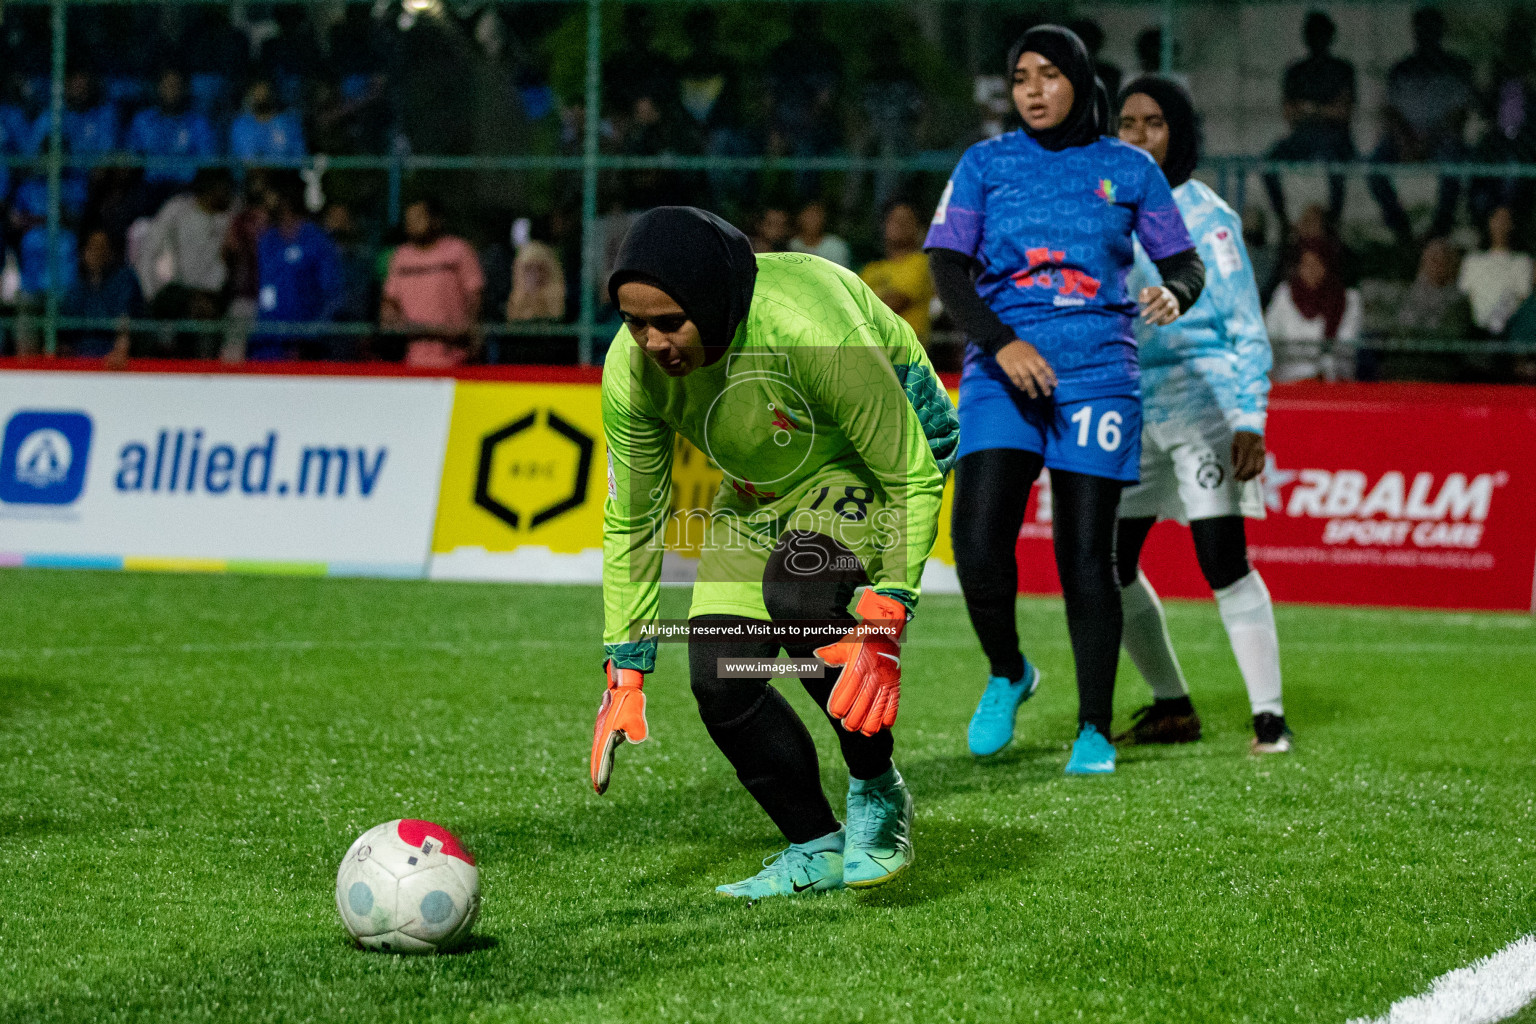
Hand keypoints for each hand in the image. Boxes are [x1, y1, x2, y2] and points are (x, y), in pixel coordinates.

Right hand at [590, 661, 647, 794]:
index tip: (600, 788)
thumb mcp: (634, 714)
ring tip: (602, 783)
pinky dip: (606, 758)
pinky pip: (605, 748)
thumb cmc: (629, 701)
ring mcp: (603, 732)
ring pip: (601, 754)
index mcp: (606, 734)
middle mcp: (602, 735)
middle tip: (599, 791)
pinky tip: (609, 764)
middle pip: (599, 759)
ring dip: (602, 768)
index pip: (602, 758)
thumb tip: (635, 738)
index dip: (601, 773)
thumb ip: (635, 728)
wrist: (624, 685)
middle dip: (599, 775)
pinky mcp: (607, 729)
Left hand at [816, 590, 907, 736]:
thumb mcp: (845, 642)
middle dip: (855, 716)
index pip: (848, 688)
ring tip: (865, 731)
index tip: (835, 713)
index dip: (841, 703)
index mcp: (858, 664)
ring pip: (880, 704)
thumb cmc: (861, 637)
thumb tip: (816, 655)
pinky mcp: (895, 682)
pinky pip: (894, 700)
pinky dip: (890, 714)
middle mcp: (873, 673)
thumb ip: (832, 652)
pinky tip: (884, 725)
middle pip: (863, 700)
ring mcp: (886, 679)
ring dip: (873, 720)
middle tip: (848, 726)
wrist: (886, 628)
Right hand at [994, 338, 1056, 398]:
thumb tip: (1045, 374)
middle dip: (1043, 385)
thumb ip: (1038, 360)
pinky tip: (1022, 388)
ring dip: (1031, 388)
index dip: (1051, 376)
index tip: (1055, 385)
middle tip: (1047, 394)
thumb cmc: (1020, 347)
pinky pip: (1015, 377)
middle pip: (1037, 374)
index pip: (1045, 366)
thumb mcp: (1032, 350)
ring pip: (1026, 378)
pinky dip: (1019, 384)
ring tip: (1034, 396)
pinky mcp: (1009, 367)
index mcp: (1034, 356)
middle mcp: (1028, 360)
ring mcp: (1018, 364)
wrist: (1004, 342)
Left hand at [1138, 285, 1180, 326]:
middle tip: (1142, 314)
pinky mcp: (1176, 311)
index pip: (1156, 292)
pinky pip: (1174, 315)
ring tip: (1147, 322)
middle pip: (1162, 300)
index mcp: (1160, 291)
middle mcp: (1167, 297)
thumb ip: (1143, 294)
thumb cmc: (1152, 297)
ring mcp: (1172, 304)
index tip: (1141, 302)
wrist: (1167, 300)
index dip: (1149, 297)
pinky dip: (1167, 320)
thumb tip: (1143, 300)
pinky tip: (1158, 323)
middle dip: (1152, 307)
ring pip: (1168, 308)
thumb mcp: (1147, 293)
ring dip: (1158, 316)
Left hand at [1231, 430, 1265, 481]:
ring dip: (1251, 476)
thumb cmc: (1240, 435)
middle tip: (1239, 479)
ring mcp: (1260, 452)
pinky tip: (1252, 474)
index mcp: (1245, 449)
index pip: (1242, 465)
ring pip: (1258, 469)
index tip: (1234, 476)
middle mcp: (1254, 451)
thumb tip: (1235, 469)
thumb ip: (1235, 458)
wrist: (1252, 424)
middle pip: (1250, 469)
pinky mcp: (1264, 452)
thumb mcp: (1234, 445)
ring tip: (1245, 478)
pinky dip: (1257, 471)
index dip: (1238, 473)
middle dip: (1244, 476)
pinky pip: (1262, 465)